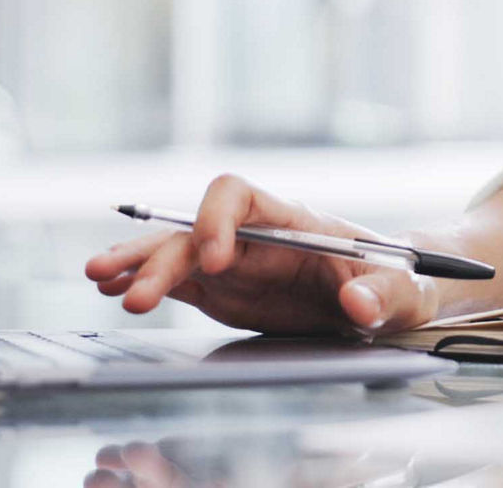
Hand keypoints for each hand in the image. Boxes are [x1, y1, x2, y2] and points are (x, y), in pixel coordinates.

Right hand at [82, 174, 440, 337]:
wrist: (389, 293)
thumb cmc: (399, 278)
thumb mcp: (404, 289)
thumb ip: (383, 294)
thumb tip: (358, 305)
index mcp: (294, 221)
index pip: (241, 197)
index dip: (218, 221)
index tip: (216, 262)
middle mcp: (255, 235)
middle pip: (195, 231)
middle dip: (161, 256)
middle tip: (131, 291)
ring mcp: (235, 262)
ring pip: (175, 253)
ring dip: (138, 264)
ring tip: (99, 279)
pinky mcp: (224, 289)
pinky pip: (177, 281)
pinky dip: (145, 283)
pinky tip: (112, 290)